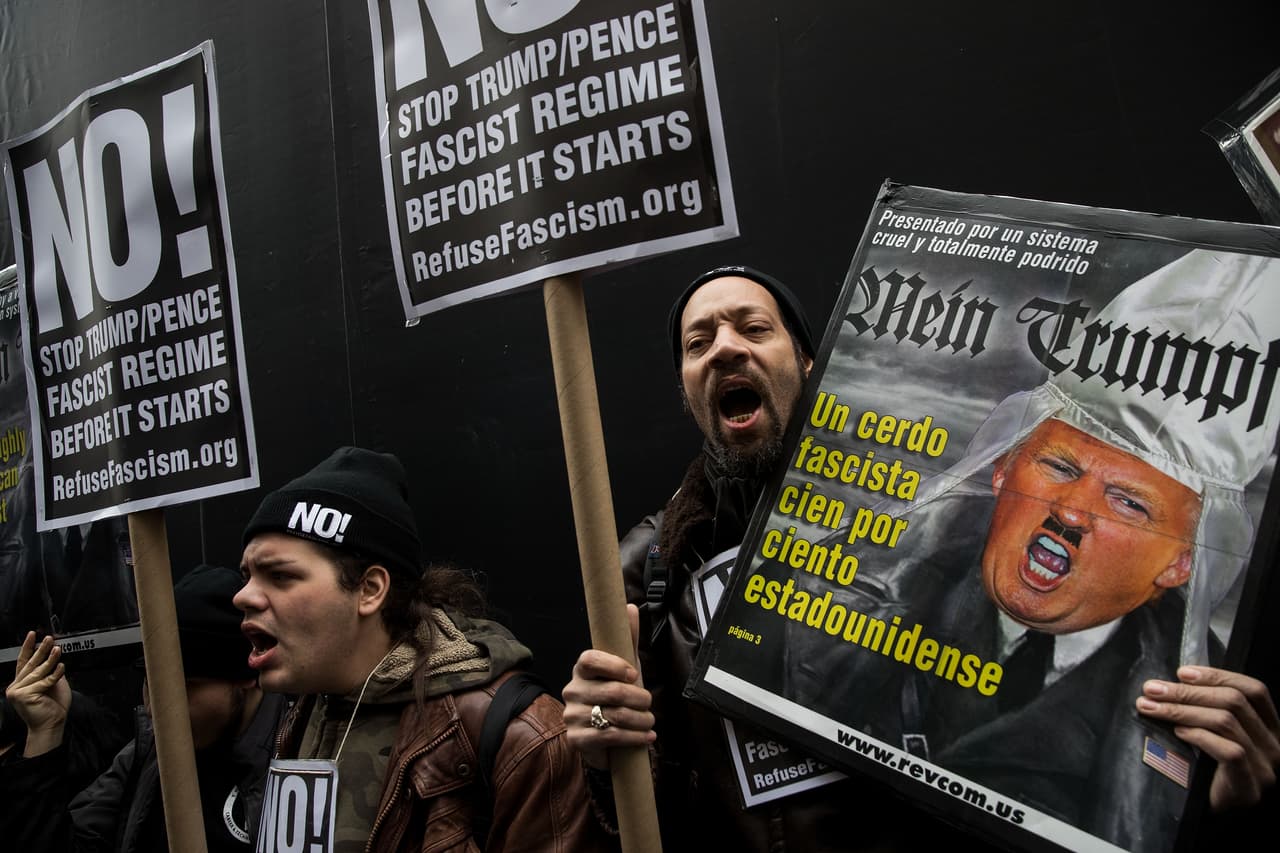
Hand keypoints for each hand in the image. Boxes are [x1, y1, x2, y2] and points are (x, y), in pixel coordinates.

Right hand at [5, 631, 72, 756]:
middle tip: (49, 638)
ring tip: (58, 649)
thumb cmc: (52, 707)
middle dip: (41, 649)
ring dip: (50, 659)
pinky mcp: (25, 696)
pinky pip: (45, 681)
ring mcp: (18, 692)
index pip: (23, 662)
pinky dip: (55, 674)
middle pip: (31, 664)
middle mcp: (16, 687)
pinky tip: (62, 667)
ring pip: (38, 671)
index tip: (33, 634)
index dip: (28, 647)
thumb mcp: (52, 684)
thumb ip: (49, 671)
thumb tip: (54, 654)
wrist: (51, 725)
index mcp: (21, 683)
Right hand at [561, 604, 655, 769]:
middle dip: (640, 699)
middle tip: (649, 703)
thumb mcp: (625, 666)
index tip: (633, 674)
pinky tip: (646, 736)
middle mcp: (572, 690)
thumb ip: (627, 638)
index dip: (614, 665)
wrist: (605, 736)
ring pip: (614, 716)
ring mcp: (572, 715)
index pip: (590, 660)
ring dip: (640, 720)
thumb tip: (629, 607)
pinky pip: (609, 737)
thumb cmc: (615, 695)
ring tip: (650, 722)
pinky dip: (634, 738)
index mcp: (581, 669)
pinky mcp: (576, 738)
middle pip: (612, 691)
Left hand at [1137, 666, 1279, 810]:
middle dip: (1188, 691)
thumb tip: (1171, 683)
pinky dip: (1198, 736)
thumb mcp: (1214, 735)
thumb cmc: (1208, 772)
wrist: (1209, 814)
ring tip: (1152, 707)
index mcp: (1269, 728)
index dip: (1218, 676)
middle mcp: (1274, 745)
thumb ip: (1207, 710)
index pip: (1253, 690)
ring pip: (1226, 722)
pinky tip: (1177, 732)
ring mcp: (1266, 767)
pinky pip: (1228, 751)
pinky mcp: (1250, 785)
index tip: (1182, 672)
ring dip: (1182, 710)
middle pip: (1234, 702)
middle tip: (1153, 689)